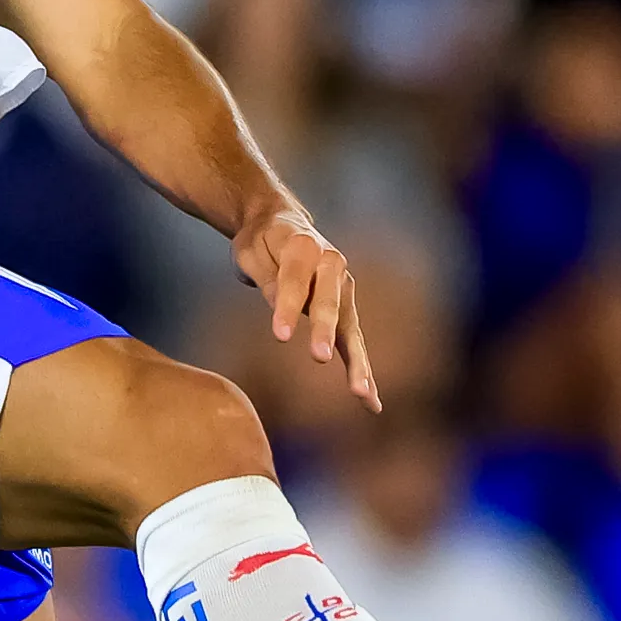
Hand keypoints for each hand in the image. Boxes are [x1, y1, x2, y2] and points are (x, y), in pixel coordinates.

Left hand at [234, 204, 379, 410]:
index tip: (280, 335)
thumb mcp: (249, 252)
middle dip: (324, 330)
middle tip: (319, 357)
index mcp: (302, 245)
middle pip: (327, 302)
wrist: (280, 222)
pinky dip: (362, 367)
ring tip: (360, 392)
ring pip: (349, 326)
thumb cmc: (260, 240)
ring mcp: (343, 285)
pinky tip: (370, 398)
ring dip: (356, 360)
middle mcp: (331, 263)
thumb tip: (281, 310)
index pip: (293, 281)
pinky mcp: (347, 305)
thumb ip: (266, 278)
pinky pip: (354, 339)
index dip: (286, 307)